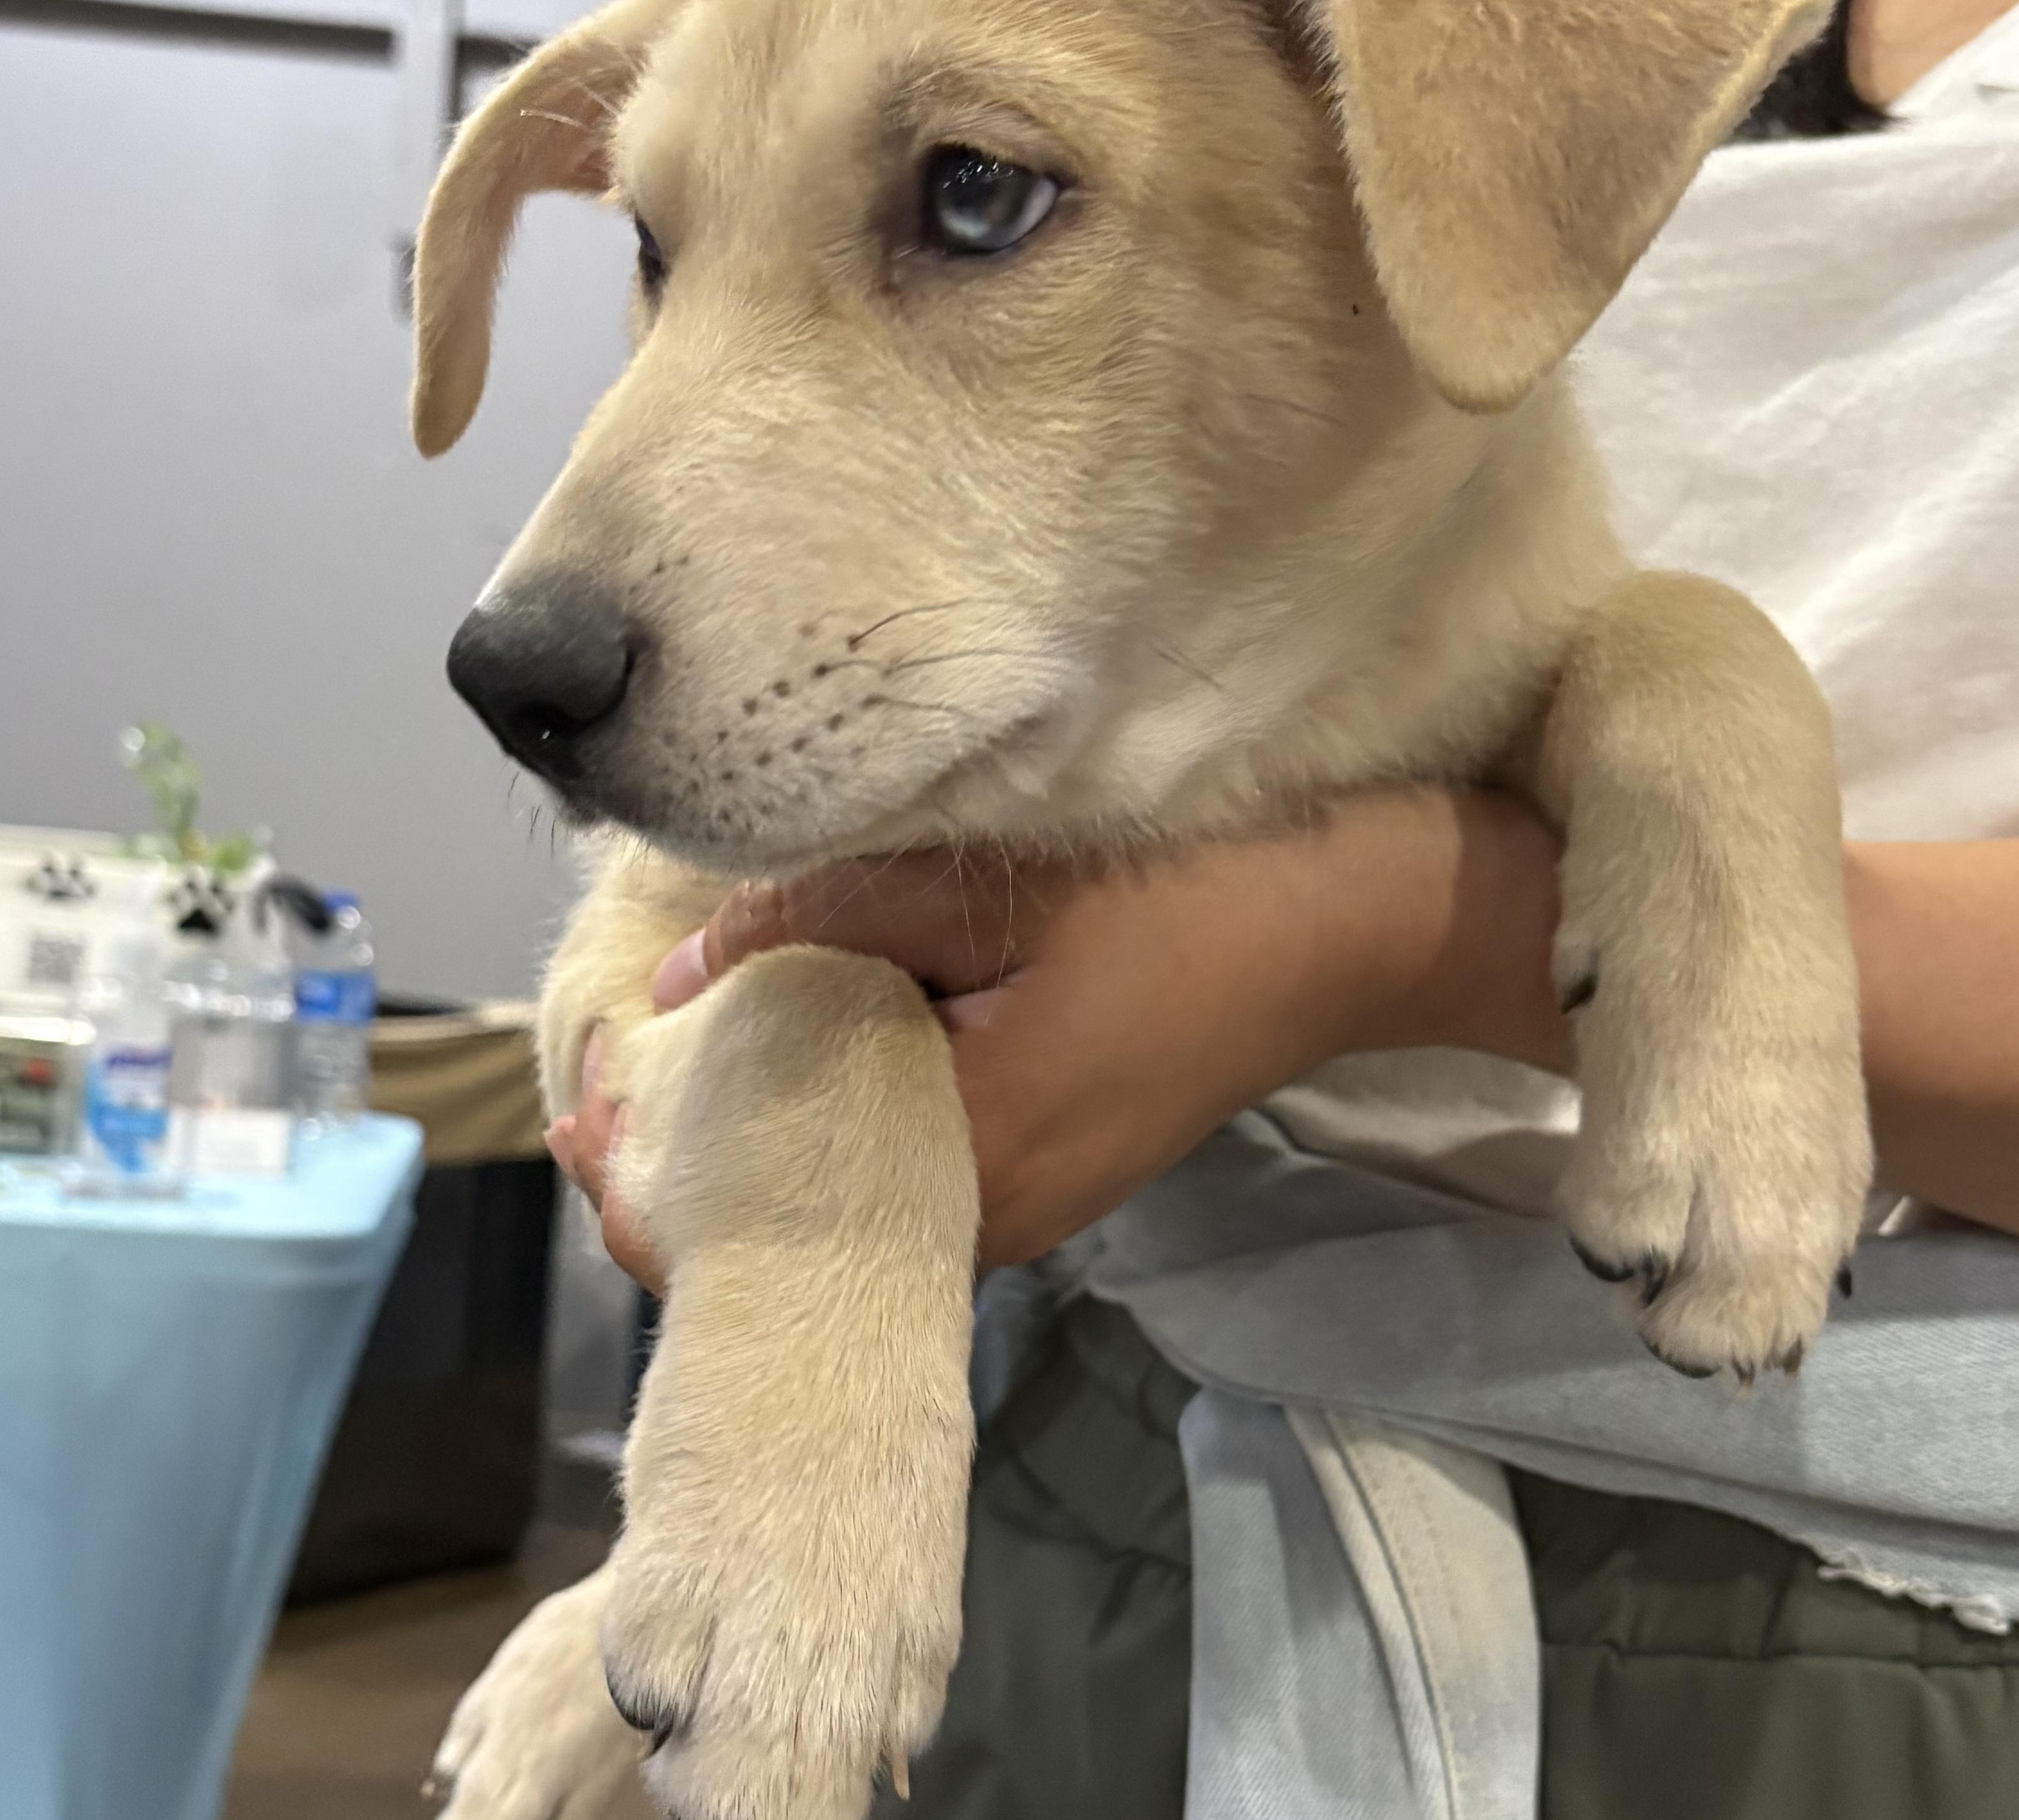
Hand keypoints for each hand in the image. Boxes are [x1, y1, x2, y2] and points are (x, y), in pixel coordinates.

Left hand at [546, 788, 1569, 1275]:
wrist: (1340, 934)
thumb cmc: (1175, 906)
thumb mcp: (987, 887)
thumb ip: (824, 919)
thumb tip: (678, 971)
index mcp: (961, 1161)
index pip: (770, 1228)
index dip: (656, 1195)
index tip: (574, 1133)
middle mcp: (987, 1222)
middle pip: (802, 1235)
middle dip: (695, 1179)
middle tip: (601, 1111)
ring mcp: (1031, 1210)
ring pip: (856, 1210)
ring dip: (768, 1157)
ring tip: (674, 1093)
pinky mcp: (1056, 1176)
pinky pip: (913, 1181)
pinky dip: (844, 1136)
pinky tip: (802, 1071)